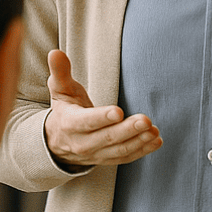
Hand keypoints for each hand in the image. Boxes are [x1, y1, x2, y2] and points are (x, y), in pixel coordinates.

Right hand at [44, 49, 161, 168]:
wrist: (57, 141)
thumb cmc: (65, 109)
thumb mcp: (60, 90)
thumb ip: (60, 72)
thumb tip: (55, 52)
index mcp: (70, 123)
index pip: (86, 122)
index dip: (102, 117)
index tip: (118, 112)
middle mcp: (82, 142)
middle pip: (107, 137)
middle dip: (127, 130)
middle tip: (146, 120)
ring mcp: (95, 153)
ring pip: (118, 150)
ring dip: (138, 141)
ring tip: (154, 131)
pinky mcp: (107, 158)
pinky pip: (125, 157)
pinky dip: (142, 151)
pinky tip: (156, 141)